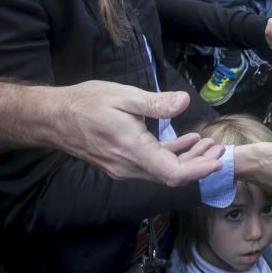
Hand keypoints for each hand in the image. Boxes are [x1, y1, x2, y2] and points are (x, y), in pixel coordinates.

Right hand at [51, 82, 223, 185]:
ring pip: (161, 171)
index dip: (198, 170)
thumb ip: (156, 103)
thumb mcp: (123, 96)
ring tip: (207, 143)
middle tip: (219, 148)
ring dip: (186, 160)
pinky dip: (170, 156)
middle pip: (171, 175)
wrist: (52, 118)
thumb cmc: (86, 103)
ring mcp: (122, 167)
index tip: (218, 161)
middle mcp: (128, 166)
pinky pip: (151, 165)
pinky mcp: (119, 163)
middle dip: (198, 164)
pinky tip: (186, 142)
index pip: (172, 173)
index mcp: (132, 150)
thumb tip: (184, 101)